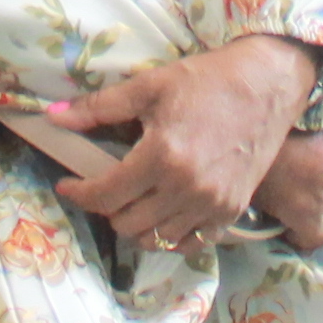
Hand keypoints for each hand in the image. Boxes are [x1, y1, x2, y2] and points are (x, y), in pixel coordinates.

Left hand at [48, 36, 318, 252]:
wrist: (268, 84)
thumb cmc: (208, 80)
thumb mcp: (150, 85)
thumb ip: (99, 107)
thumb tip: (54, 118)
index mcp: (162, 156)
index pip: (105, 194)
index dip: (79, 193)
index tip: (67, 185)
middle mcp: (186, 189)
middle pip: (127, 223)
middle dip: (106, 208)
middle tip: (103, 187)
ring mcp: (212, 205)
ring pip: (156, 239)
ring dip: (136, 224)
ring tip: (131, 200)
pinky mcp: (232, 211)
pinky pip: (190, 243)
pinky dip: (170, 235)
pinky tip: (163, 212)